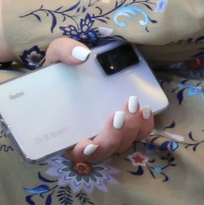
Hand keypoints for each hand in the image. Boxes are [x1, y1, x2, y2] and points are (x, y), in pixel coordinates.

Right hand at [45, 37, 158, 163]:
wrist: (83, 62)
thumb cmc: (64, 66)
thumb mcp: (57, 54)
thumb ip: (63, 51)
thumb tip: (82, 55)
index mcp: (66, 128)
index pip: (74, 152)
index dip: (84, 153)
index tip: (90, 143)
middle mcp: (88, 134)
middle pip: (103, 150)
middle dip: (114, 137)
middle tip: (119, 114)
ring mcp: (109, 129)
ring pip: (123, 143)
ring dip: (131, 129)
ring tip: (134, 106)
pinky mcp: (128, 121)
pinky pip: (139, 132)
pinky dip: (144, 125)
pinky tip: (146, 109)